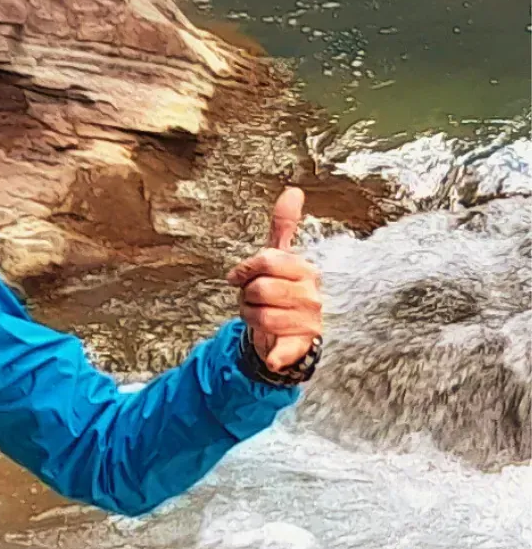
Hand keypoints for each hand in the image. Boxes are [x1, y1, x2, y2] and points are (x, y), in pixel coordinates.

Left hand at [226, 186, 322, 371]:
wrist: (289, 330)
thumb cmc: (280, 291)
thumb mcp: (279, 259)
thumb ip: (284, 227)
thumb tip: (292, 192)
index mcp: (306, 270)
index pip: (267, 260)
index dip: (245, 269)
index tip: (238, 277)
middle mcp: (312, 296)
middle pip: (259, 289)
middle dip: (246, 296)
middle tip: (252, 299)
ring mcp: (308, 322)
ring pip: (259, 316)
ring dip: (249, 316)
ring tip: (258, 315)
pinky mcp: (299, 347)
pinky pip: (284, 351)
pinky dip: (276, 356)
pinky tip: (272, 357)